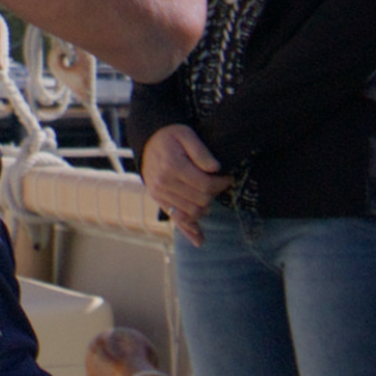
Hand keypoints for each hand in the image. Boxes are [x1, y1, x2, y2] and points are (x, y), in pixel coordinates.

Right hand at [140, 124, 228, 244]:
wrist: (148, 140)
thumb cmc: (170, 136)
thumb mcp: (186, 134)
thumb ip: (201, 151)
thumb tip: (215, 168)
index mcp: (173, 166)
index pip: (204, 185)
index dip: (221, 183)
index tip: (227, 178)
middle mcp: (164, 183)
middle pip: (199, 200)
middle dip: (214, 195)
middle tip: (218, 185)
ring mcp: (160, 194)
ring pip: (191, 212)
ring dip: (205, 208)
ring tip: (208, 196)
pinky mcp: (159, 200)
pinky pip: (176, 219)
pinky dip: (189, 231)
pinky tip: (199, 240)